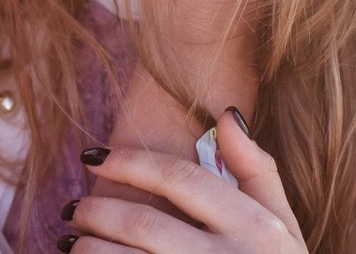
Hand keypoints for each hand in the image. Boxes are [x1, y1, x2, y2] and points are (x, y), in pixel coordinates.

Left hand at [62, 113, 306, 251]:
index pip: (180, 178)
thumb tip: (227, 115)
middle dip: (98, 211)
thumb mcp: (284, 227)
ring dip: (89, 249)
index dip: (129, 162)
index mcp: (256, 228)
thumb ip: (258, 171)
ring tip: (72, 242)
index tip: (93, 157)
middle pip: (144, 224)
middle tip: (74, 209)